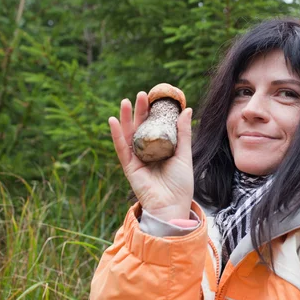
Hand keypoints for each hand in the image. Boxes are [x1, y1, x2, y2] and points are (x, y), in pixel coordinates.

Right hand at [108, 92, 193, 221]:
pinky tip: (112, 120)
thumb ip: (183, 133)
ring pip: (129, 135)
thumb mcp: (184, 154)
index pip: (155, 126)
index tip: (154, 97)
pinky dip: (116, 134)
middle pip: (140, 127)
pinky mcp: (129, 166)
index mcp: (161, 149)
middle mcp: (147, 152)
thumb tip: (186, 110)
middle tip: (141, 94)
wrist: (173, 205)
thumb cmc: (181, 183)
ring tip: (124, 101)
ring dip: (125, 118)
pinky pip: (121, 148)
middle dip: (139, 111)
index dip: (153, 112)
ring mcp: (137, 159)